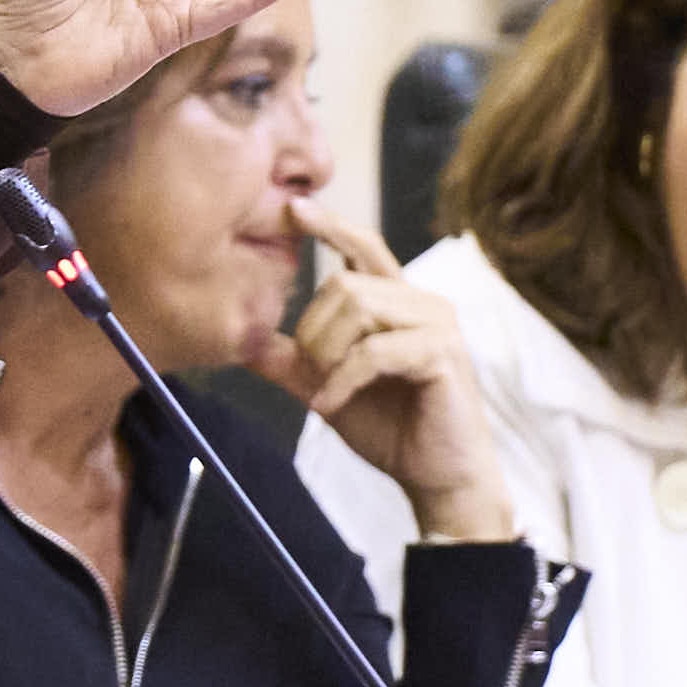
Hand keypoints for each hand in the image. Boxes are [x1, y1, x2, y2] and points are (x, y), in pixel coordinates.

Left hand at [259, 199, 513, 543]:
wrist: (438, 479)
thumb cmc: (392, 430)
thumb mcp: (327, 389)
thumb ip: (290, 362)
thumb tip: (243, 339)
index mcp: (396, 302)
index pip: (362, 245)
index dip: (329, 225)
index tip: (294, 208)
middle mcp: (421, 302)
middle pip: (344, 282)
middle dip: (313, 331)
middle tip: (312, 375)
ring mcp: (436, 324)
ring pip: (359, 307)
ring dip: (328, 353)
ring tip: (326, 389)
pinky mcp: (442, 353)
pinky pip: (374, 351)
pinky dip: (342, 380)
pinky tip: (330, 405)